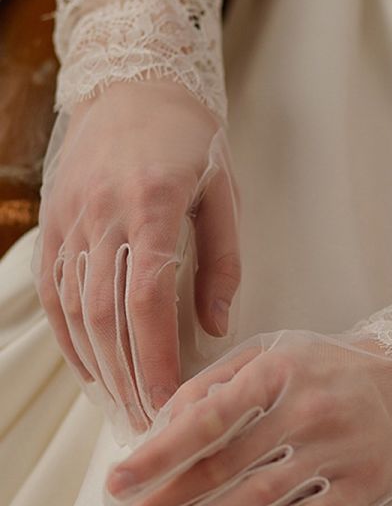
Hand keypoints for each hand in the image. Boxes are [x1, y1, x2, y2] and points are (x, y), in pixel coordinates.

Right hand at [32, 79, 240, 442]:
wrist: (132, 84)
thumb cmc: (188, 138)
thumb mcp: (223, 191)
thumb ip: (222, 262)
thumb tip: (215, 327)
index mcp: (152, 205)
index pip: (146, 299)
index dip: (154, 357)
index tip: (168, 401)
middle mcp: (102, 214)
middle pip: (105, 314)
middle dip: (127, 376)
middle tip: (149, 421)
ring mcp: (71, 219)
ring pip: (74, 308)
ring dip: (97, 365)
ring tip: (122, 405)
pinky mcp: (54, 222)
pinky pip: (53, 290)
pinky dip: (68, 335)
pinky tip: (88, 367)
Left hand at [99, 243, 391, 505]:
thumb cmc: (329, 366)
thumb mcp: (273, 352)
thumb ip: (216, 380)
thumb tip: (161, 422)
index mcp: (278, 372)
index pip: (206, 418)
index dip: (157, 454)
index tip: (116, 483)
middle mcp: (306, 411)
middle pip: (222, 469)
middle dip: (163, 505)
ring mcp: (338, 451)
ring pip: (257, 500)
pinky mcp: (364, 485)